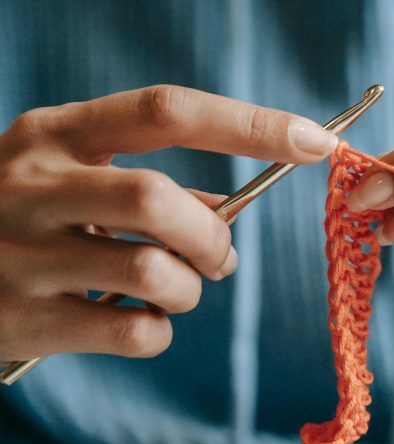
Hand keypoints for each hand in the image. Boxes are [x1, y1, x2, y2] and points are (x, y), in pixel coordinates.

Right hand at [0, 84, 333, 360]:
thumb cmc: (20, 218)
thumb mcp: (64, 176)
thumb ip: (141, 185)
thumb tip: (226, 222)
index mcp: (53, 133)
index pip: (164, 112)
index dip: (248, 124)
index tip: (314, 141)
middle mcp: (32, 185)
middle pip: (159, 200)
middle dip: (213, 236)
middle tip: (219, 258)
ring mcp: (22, 254)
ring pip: (153, 273)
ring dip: (188, 290)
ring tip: (172, 292)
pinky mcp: (22, 319)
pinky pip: (134, 331)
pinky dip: (159, 331)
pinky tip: (136, 322)